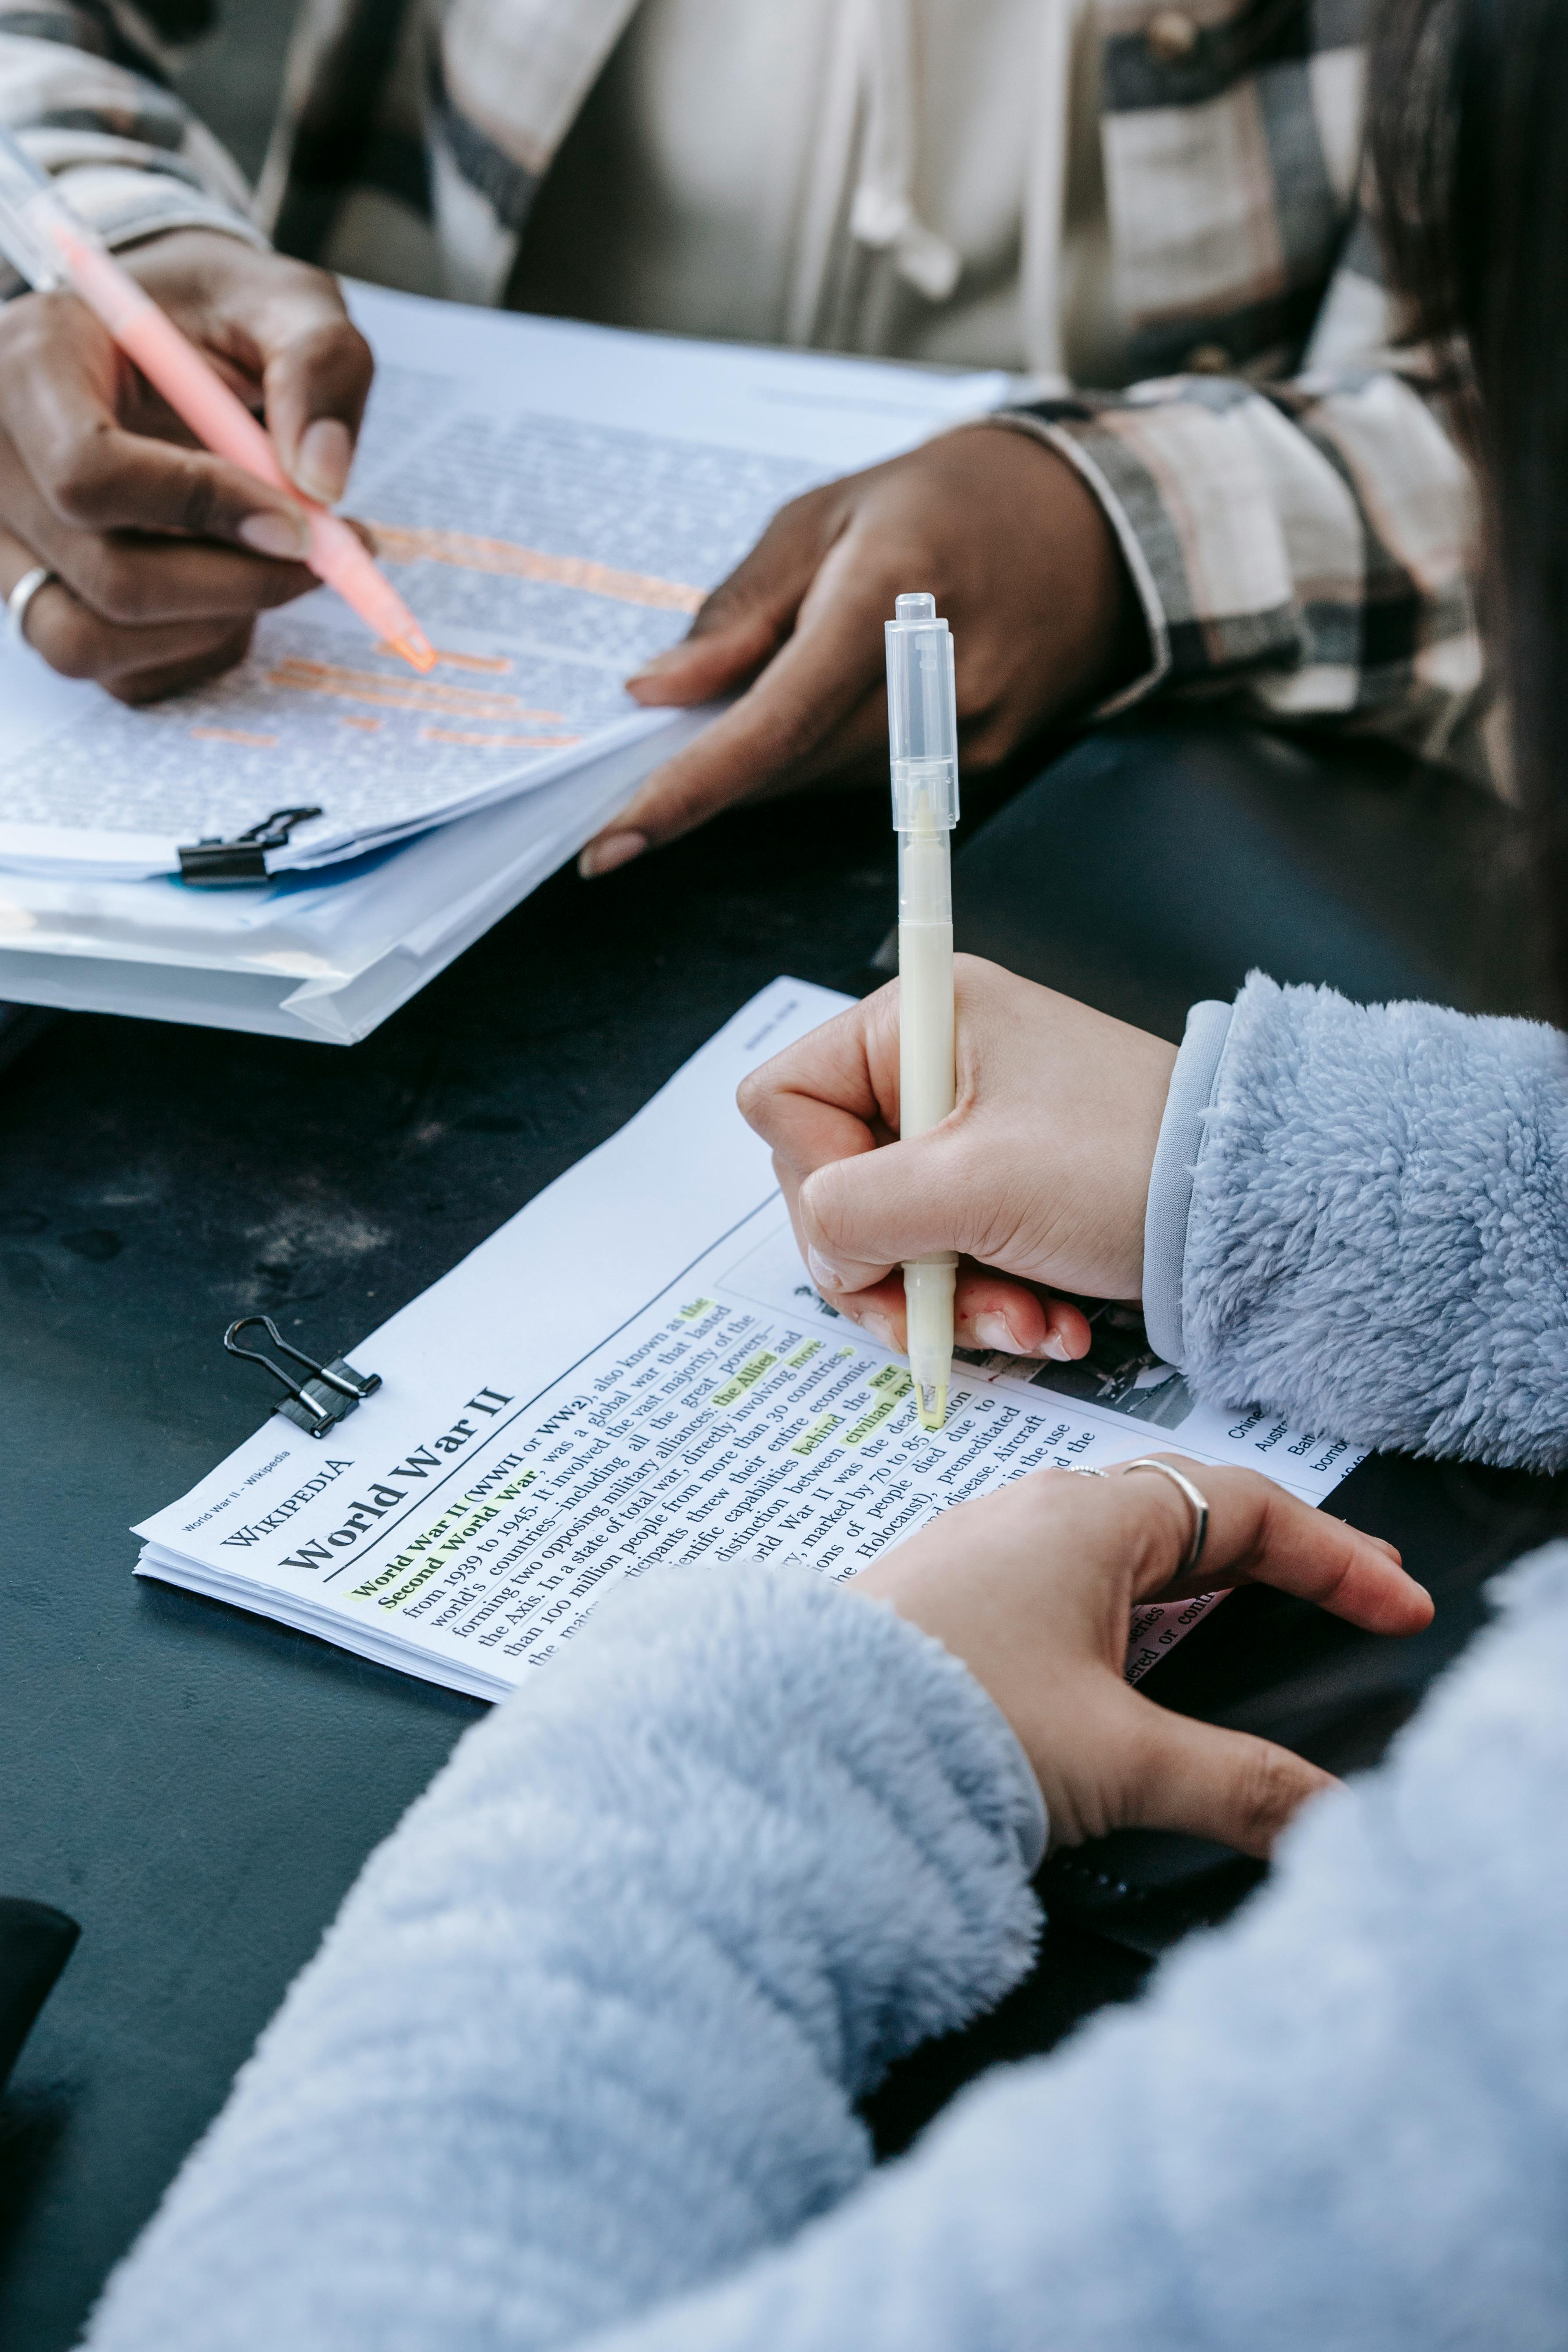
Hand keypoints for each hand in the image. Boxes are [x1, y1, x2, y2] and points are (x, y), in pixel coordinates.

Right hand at [0, 229, 372, 702]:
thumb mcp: (281, 303)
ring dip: (210, 628)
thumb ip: (317, 365)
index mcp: (32, 365)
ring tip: (276, 572)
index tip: (300, 521)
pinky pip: (114, 672)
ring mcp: (4, 542)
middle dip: (236, 584)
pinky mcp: (36, 598)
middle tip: (322, 558)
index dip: (204, 509)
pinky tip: (236, 594)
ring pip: (91, 642)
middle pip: (105, 577)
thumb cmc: (218, 318)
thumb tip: (322, 482)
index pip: (89, 473)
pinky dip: (194, 653)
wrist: (166, 343)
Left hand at [578, 424, 1146, 875]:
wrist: (1089, 525)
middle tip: (645, 766)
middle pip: (786, 769)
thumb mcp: (823, 515)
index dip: (685, 791)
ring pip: (820, 784)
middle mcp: (935, 681)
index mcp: (887, 598)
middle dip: (707, 778)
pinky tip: (817, 715)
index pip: (770, 725)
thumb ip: (739, 610)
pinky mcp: (981, 765)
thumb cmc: (943, 504)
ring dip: (762, 767)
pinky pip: (867, 785)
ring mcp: (967, 734)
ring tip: (743, 713)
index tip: (610, 840)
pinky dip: (817, 762)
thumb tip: (658, 689)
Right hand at [737, 955, 1175, 1360]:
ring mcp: (967, 1131)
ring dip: (950, 1301)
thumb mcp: (974, 1185)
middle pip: (831, 1183)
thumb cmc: (1130, 1162)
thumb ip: (857, 1210)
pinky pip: (947, 1258)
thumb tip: (823, 1244)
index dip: (813, 1178)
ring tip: (1026, 1323)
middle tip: (949, 1306)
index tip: (877, 1227)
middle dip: (893, 1266)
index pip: (787, 1101)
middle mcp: (932, 1066)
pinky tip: (1050, 1321)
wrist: (1251, 1207)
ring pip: (889, 1237)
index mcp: (916, 1021)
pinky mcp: (1001, 1189)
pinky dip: (990, 1302)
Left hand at [855, 1460, 1433, 1855]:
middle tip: (1352, 1594)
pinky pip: (1070, 1586)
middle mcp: (1032, 1518)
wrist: (788, 1745)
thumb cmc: (939, 1719)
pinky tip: (1140, 1660)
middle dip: (1279, 1556)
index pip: (1247, 1510)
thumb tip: (1326, 1818)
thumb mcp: (1115, 1758)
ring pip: (1123, 1549)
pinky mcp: (951, 1605)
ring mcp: (984, 1557)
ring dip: (1203, 1580)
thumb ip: (1236, 1787)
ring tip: (1263, 1616)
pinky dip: (1134, 1609)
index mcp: (1084, 1519)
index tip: (1397, 1603)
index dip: (1337, 1558)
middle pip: (1189, 1516)